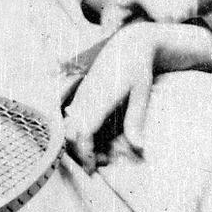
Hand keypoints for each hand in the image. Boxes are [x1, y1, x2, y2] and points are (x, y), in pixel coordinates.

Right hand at [63, 21, 211, 170]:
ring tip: (101, 158)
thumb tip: (139, 148)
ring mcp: (81, 96)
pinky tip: (98, 145)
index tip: (93, 167)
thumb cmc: (138, 69)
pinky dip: (81, 135)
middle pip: (71, 132)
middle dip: (80, 153)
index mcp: (101, 96)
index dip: (84, 151)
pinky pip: (74, 119)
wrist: (129, 44)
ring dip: (80, 145)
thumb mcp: (142, 93)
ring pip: (69, 127)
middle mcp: (86, 97)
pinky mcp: (81, 96)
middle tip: (96, 167)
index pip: (83, 129)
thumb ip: (136, 119)